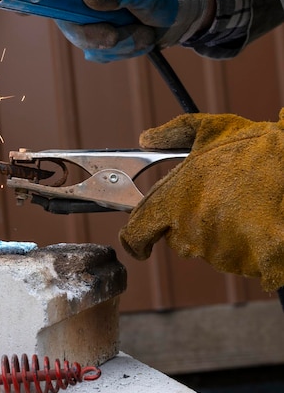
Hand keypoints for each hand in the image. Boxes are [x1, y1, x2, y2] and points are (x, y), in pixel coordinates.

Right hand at [43, 0, 211, 61]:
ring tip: (144, 31)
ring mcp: (89, 19)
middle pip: (66, 20)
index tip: (27, 6)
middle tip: (116, 36)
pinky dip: (123, 52)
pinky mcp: (97, 40)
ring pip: (87, 43)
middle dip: (94, 34)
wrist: (181, 15)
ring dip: (120, 44)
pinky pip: (100, 55)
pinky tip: (139, 39)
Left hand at [119, 110, 283, 291]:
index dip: (135, 240)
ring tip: (241, 206)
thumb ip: (170, 134)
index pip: (136, 234)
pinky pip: (238, 261)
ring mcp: (220, 249)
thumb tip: (145, 139)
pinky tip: (258, 224)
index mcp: (173, 202)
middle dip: (188, 224)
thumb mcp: (208, 129)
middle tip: (215, 200)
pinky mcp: (249, 262)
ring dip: (218, 235)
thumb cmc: (255, 147)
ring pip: (207, 250)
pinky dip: (247, 248)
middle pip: (176, 239)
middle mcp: (190, 230)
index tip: (139, 242)